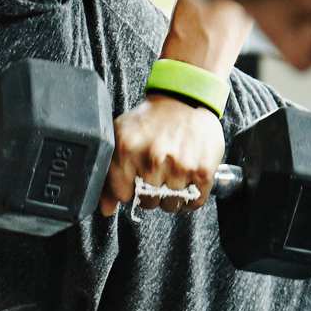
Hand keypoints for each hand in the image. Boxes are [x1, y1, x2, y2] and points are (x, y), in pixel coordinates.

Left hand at [99, 93, 225, 218]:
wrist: (185, 99)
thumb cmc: (151, 122)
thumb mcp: (121, 138)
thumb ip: (109, 174)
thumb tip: (107, 210)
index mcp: (126, 150)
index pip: (124, 195)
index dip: (130, 190)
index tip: (137, 178)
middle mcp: (152, 159)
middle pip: (148, 203)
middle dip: (152, 193)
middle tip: (158, 173)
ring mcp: (179, 166)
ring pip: (171, 205)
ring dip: (173, 195)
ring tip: (174, 173)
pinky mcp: (202, 171)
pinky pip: (194, 202)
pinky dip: (192, 197)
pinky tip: (189, 179)